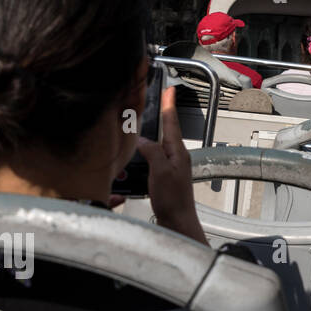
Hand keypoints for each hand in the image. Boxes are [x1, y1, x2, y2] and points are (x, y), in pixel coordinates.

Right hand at [137, 85, 206, 243]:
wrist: (177, 222)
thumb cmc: (173, 200)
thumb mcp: (161, 171)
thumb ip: (152, 152)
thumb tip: (142, 140)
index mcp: (177, 152)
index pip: (172, 123)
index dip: (169, 105)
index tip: (169, 89)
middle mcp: (175, 157)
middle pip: (163, 132)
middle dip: (155, 118)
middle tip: (149, 103)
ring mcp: (169, 167)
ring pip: (153, 146)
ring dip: (142, 141)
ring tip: (132, 132)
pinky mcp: (163, 177)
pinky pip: (149, 161)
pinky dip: (140, 157)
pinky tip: (133, 158)